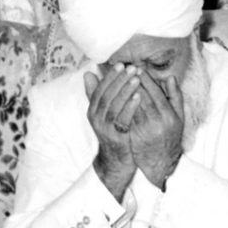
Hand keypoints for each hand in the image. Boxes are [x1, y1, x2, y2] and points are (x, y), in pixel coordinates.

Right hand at [84, 65, 141, 199]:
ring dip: (125, 90)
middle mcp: (96, 118)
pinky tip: (139, 97)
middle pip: (106, 95)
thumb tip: (88, 74)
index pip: (100, 89)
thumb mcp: (103, 115)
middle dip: (119, 80)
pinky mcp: (115, 136)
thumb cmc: (113, 135)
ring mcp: (105, 128)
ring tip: (137, 79)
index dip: (110, 77)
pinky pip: (122, 119)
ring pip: (114, 105)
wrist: (115, 162)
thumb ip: (97, 96)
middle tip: (131, 68)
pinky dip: (130, 106)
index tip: (121, 65)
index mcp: (93, 110)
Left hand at [129, 71, 184, 188]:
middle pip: (143, 96)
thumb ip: (175, 96)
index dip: (146, 79)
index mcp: (170, 115)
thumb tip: (170, 77)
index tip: (137, 68)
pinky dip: (120, 105)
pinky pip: (126, 116)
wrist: (162, 161)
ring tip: (118, 79)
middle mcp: (158, 121)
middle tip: (124, 69)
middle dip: (133, 82)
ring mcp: (146, 129)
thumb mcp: (179, 117)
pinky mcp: (135, 134)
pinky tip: (115, 96)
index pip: (156, 92)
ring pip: (132, 105)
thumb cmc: (171, 135)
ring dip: (124, 91)